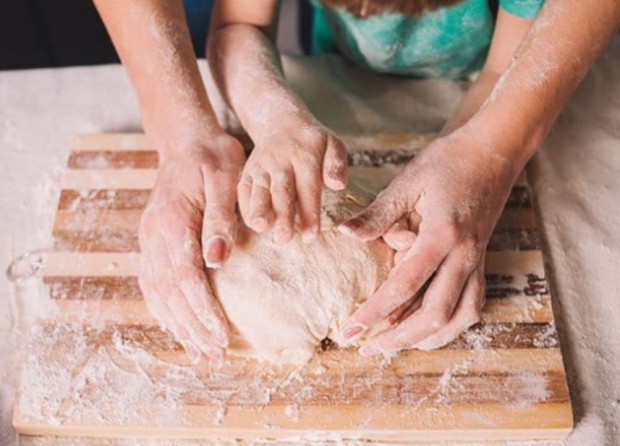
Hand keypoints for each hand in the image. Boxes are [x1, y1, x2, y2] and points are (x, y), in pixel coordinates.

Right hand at [138, 135, 244, 363]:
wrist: (185, 140)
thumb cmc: (212, 157)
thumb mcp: (225, 179)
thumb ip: (221, 218)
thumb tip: (218, 259)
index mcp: (172, 221)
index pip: (186, 275)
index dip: (202, 309)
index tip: (221, 334)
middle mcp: (154, 235)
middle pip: (169, 292)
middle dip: (192, 327)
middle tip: (215, 354)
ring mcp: (149, 239)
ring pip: (158, 292)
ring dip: (177, 324)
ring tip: (199, 352)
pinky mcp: (153, 241)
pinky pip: (153, 282)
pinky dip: (164, 308)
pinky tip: (177, 326)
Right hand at [237, 118, 347, 243]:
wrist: (281, 122)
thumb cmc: (312, 142)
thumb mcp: (332, 144)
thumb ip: (336, 164)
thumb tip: (338, 185)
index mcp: (305, 156)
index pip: (308, 188)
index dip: (310, 213)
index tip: (311, 237)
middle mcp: (281, 161)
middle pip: (282, 190)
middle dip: (283, 215)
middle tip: (284, 238)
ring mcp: (262, 166)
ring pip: (259, 189)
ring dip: (259, 209)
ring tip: (261, 227)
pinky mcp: (248, 171)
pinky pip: (244, 189)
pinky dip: (246, 206)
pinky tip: (252, 224)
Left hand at [338, 130, 519, 354]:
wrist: (492, 151)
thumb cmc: (447, 162)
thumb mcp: (408, 181)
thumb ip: (378, 214)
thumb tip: (344, 234)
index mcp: (442, 235)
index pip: (404, 286)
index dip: (375, 312)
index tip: (351, 330)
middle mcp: (464, 255)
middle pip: (434, 314)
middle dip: (399, 338)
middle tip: (368, 348)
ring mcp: (477, 261)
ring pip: (460, 317)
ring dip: (427, 338)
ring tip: (396, 345)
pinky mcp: (481, 261)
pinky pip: (472, 305)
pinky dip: (451, 325)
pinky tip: (430, 329)